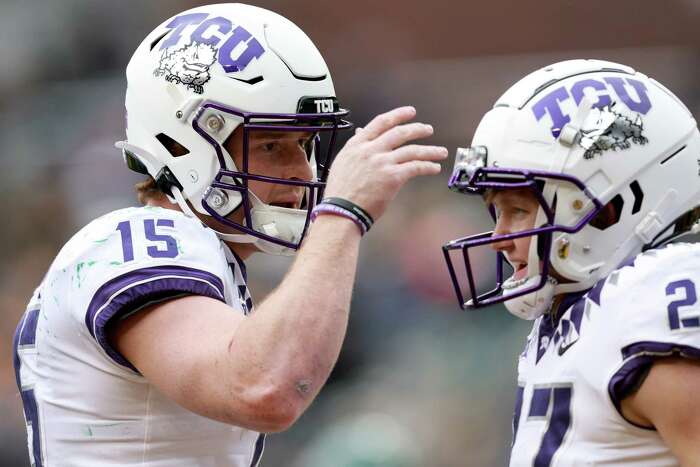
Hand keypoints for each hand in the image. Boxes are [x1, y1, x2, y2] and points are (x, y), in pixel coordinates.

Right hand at [323, 106, 447, 220]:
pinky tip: (434, 167)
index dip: (398, 115)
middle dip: (417, 129)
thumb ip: (356, 148)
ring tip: (440, 151)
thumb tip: (361, 133)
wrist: (342, 210)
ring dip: (430, 150)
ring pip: (412, 150)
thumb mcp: (343, 162)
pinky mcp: (393, 177)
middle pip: (400, 133)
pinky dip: (428, 166)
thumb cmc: (340, 192)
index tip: (409, 112)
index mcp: (357, 145)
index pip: (381, 122)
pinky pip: (416, 167)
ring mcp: (383, 163)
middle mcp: (371, 150)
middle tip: (427, 129)